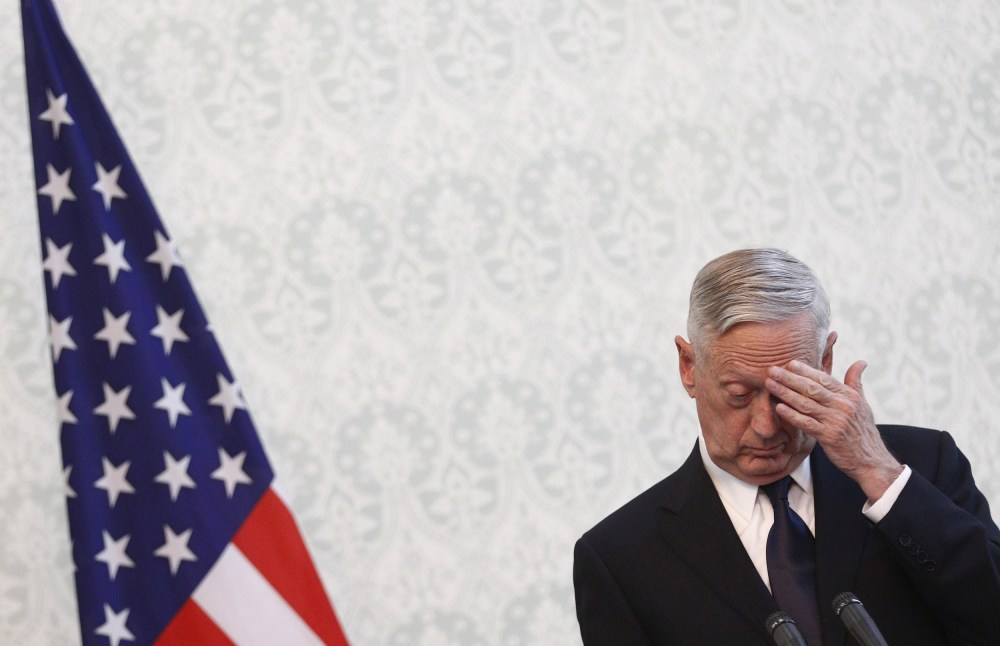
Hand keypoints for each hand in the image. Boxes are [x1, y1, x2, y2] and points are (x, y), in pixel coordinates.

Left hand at [765, 359, 903, 501]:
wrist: (871, 460)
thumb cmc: (863, 431)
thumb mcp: (862, 404)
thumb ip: (855, 382)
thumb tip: (861, 361)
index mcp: (849, 396)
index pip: (824, 379)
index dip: (805, 370)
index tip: (789, 362)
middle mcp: (843, 406)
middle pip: (812, 388)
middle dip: (790, 378)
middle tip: (772, 370)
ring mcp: (836, 421)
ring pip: (806, 403)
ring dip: (785, 393)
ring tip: (769, 384)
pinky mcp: (829, 436)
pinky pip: (807, 423)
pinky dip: (792, 415)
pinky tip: (778, 408)